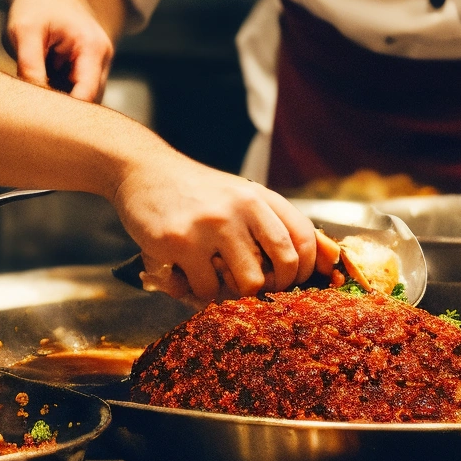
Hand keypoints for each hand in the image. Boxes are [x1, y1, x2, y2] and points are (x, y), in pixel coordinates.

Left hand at [5, 0, 114, 101]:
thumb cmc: (37, 2)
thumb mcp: (25, 31)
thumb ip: (29, 66)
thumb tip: (33, 102)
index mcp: (94, 49)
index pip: (86, 97)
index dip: (63, 112)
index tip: (37, 117)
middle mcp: (102, 59)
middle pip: (87, 102)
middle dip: (60, 108)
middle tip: (30, 107)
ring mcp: (95, 64)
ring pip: (79, 98)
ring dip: (57, 98)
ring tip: (32, 88)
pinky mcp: (84, 67)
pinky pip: (72, 90)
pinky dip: (55, 90)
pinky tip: (38, 82)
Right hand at [111, 151, 319, 300]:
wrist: (141, 170)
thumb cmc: (192, 190)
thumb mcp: (236, 195)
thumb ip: (268, 223)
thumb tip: (319, 261)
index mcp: (258, 196)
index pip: (304, 238)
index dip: (304, 269)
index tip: (292, 282)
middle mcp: (241, 207)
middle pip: (284, 266)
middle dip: (273, 287)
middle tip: (252, 288)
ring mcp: (211, 225)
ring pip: (247, 284)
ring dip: (231, 291)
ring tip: (212, 277)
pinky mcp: (180, 242)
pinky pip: (204, 288)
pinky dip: (196, 289)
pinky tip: (182, 272)